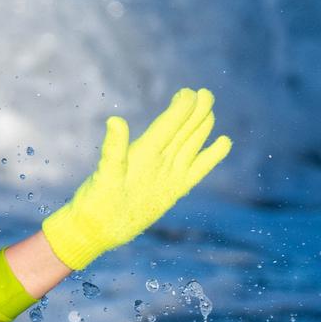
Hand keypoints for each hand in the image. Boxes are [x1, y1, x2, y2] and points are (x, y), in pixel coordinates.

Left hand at [40, 89, 230, 270]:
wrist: (98, 228)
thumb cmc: (97, 201)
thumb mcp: (107, 175)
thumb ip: (114, 149)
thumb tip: (114, 121)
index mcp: (144, 152)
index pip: (166, 126)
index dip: (179, 110)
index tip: (188, 93)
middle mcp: (158, 160)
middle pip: (181, 131)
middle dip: (194, 112)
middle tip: (205, 94)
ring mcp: (168, 174)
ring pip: (190, 145)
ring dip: (201, 127)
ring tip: (209, 109)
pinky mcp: (175, 189)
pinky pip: (198, 169)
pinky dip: (210, 157)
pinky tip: (223, 142)